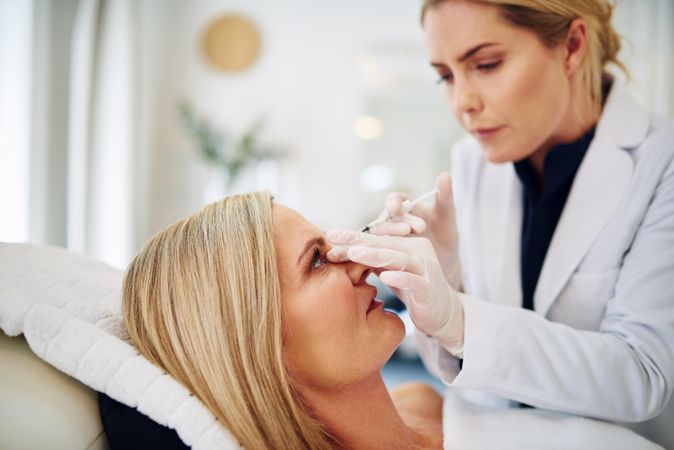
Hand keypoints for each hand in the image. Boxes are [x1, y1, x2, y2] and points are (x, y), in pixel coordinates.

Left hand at [326, 229, 464, 356]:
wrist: (444, 313)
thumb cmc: (413, 290)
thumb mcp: (391, 271)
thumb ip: (374, 260)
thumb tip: (344, 251)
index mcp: (406, 245)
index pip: (376, 239)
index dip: (353, 239)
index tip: (330, 237)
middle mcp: (417, 252)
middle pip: (384, 243)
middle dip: (357, 240)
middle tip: (334, 236)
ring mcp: (425, 269)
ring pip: (398, 258)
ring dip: (375, 255)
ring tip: (354, 253)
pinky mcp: (429, 289)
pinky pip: (415, 281)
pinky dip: (401, 278)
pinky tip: (385, 276)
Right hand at [369, 173, 462, 290]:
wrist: (446, 260)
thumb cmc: (444, 233)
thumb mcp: (447, 214)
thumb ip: (445, 196)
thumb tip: (445, 175)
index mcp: (405, 207)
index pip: (393, 200)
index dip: (392, 203)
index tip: (397, 207)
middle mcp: (393, 222)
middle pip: (386, 220)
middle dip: (399, 224)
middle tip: (419, 227)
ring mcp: (388, 239)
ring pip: (379, 237)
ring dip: (391, 238)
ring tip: (408, 241)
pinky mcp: (386, 255)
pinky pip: (379, 254)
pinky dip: (384, 254)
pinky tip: (396, 259)